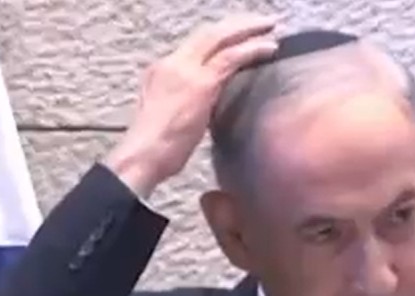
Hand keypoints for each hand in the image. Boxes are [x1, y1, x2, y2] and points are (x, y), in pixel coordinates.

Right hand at [102, 13, 278, 197]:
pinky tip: (269, 48)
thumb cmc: (157, 149)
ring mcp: (186, 70)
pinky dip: (252, 50)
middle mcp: (172, 63)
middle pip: (209, 33)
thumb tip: (205, 104)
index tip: (242, 36)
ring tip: (270, 27)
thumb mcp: (169, 116)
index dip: (222, 37)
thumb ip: (186, 101)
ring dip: (249, 30)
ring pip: (221, 38)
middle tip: (263, 22)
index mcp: (162, 70)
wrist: (144, 154)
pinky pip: (231, 58)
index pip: (197, 45)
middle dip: (238, 24)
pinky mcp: (202, 83)